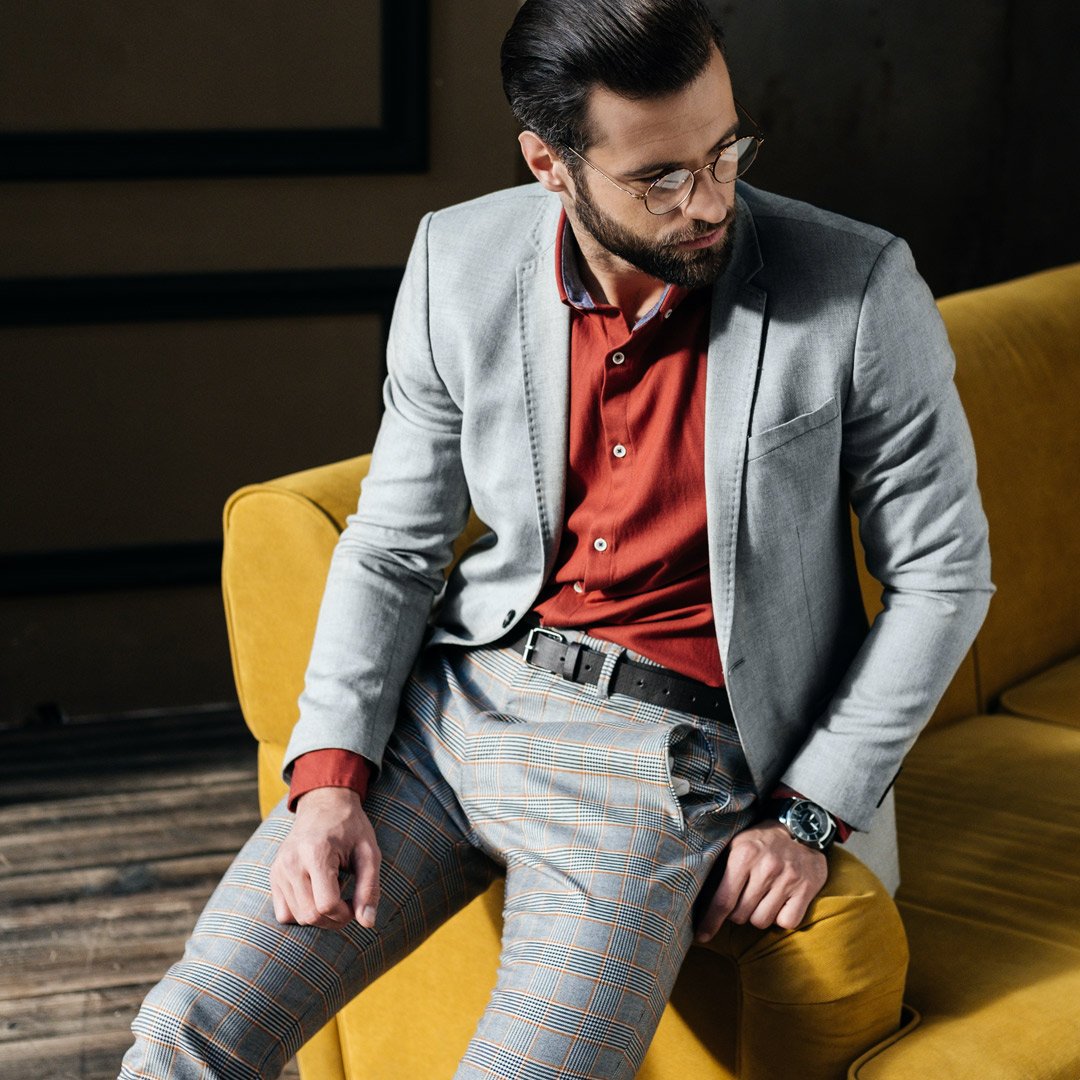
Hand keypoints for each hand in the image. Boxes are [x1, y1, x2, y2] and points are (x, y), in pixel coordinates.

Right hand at [269, 787, 380, 929]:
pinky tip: (316, 895)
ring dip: (319, 916)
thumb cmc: (351, 828)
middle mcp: (292, 862)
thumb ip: (370, 887)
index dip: (346, 914)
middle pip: (310, 916)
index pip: (327, 905)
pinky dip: (301, 913)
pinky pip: (283, 913)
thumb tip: (368, 923)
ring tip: (333, 893)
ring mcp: (279, 869)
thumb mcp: (369, 853)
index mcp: (316, 853)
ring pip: (297, 918)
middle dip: (334, 919)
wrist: (324, 804)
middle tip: (348, 903)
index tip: (356, 903)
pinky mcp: (274, 875)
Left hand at [695, 819, 827, 940]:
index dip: (711, 921)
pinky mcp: (806, 889)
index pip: (723, 900)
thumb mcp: (736, 843)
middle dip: (738, 913)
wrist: (802, 827)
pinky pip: (787, 922)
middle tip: (744, 898)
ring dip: (759, 915)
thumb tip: (696, 897)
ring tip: (763, 897)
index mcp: (744, 854)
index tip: (702, 936)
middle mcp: (766, 867)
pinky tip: (781, 901)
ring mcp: (788, 879)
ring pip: (762, 921)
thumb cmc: (761, 841)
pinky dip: (782, 918)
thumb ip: (719, 867)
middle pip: (741, 915)